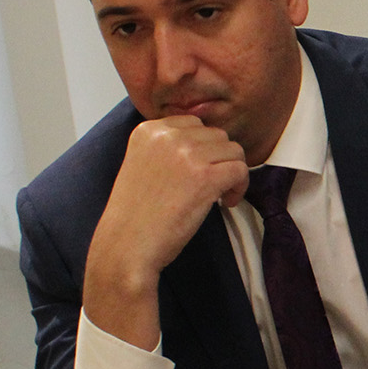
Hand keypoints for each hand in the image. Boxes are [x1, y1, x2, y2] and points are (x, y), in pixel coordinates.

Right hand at [82, 116, 248, 348]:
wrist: (127, 245)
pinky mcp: (205, 176)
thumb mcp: (142, 164)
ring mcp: (187, 154)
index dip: (204, 148)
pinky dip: (240, 187)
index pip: (194, 123)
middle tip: (212, 186)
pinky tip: (225, 203)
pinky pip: (240, 170)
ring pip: (233, 150)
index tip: (199, 170)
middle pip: (217, 135)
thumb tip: (207, 143)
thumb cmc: (135, 214)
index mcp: (148, 130)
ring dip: (232, 172)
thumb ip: (168, 148)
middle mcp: (168, 135)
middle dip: (219, 159)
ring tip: (219, 195)